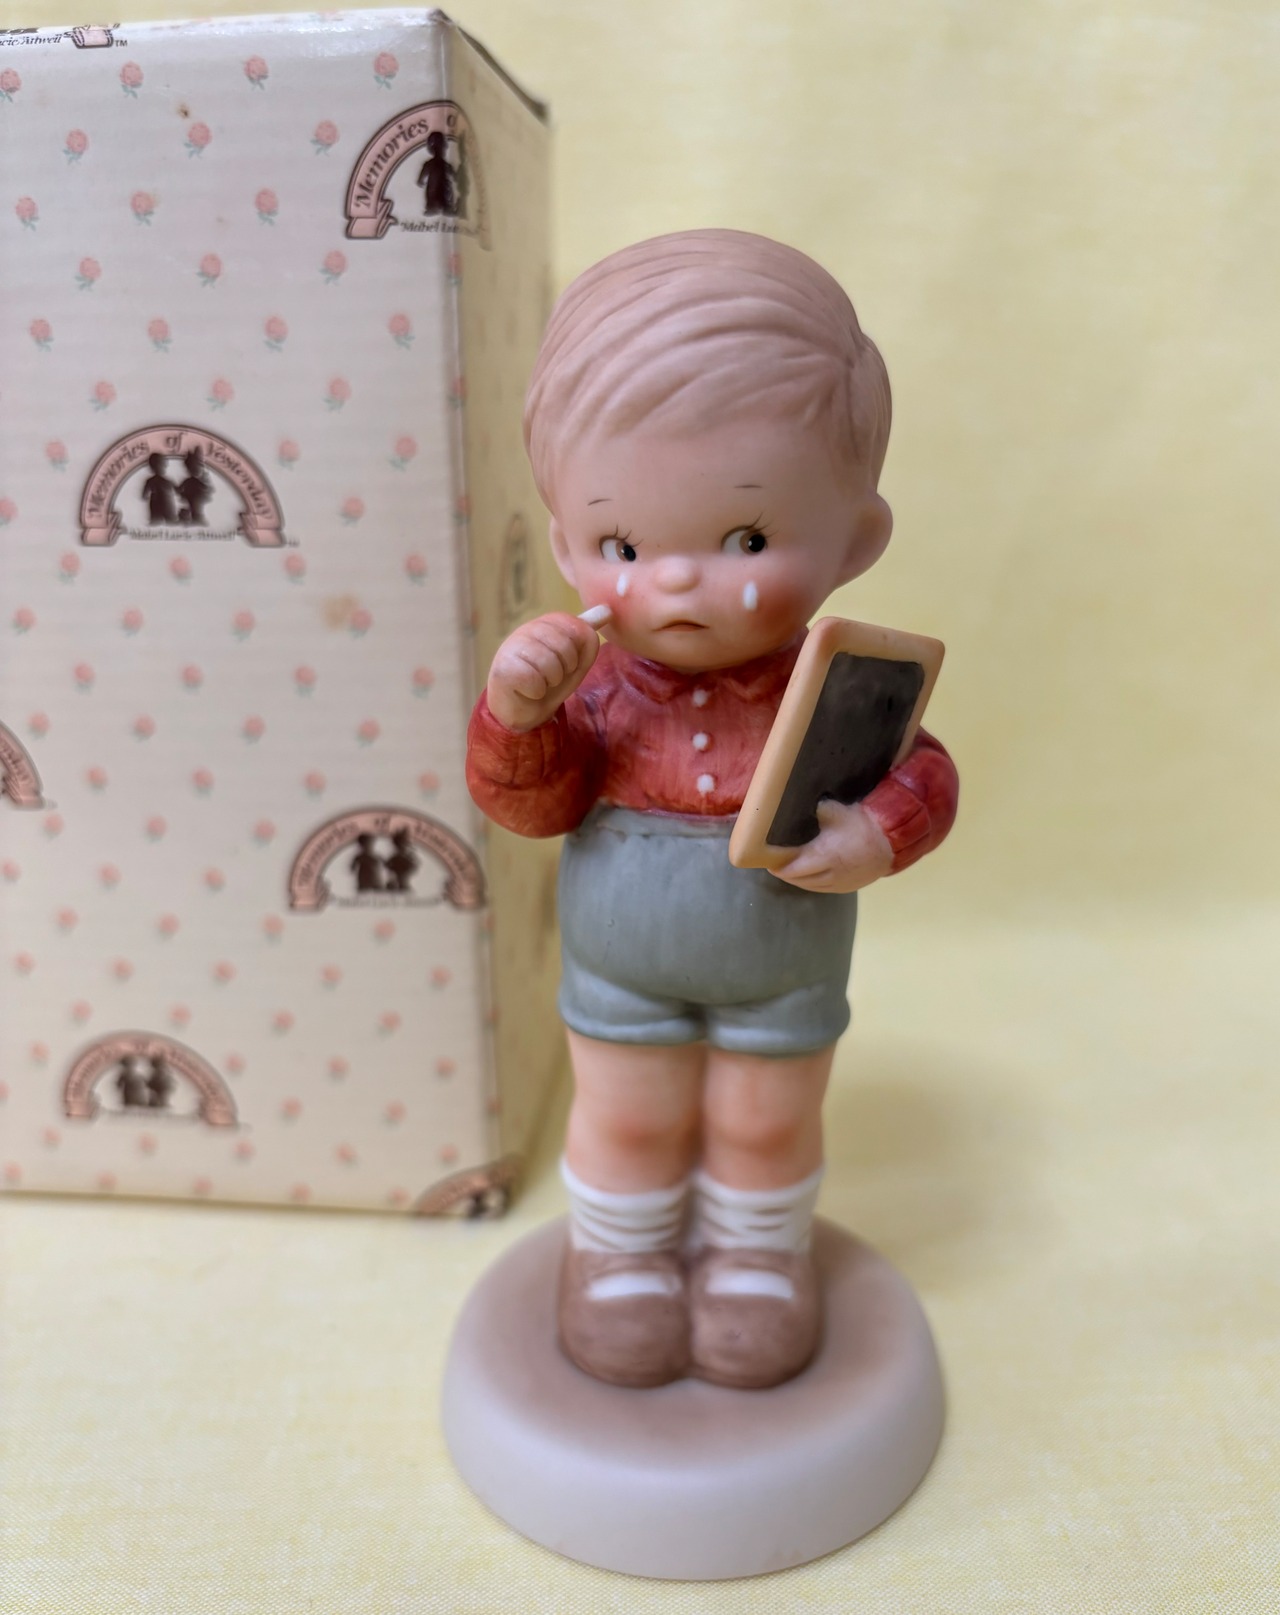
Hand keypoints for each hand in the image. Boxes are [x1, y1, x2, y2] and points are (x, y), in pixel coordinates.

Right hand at [486, 612, 601, 732]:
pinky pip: (534, 680)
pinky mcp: (502, 666)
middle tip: (552, 676)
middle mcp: (528, 628)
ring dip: (550, 682)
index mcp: (548, 623)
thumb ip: (588, 637)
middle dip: (565, 669)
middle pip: (566, 647)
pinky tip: (526, 690)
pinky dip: (535, 692)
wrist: (524, 709)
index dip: (578, 654)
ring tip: (540, 683)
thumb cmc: (550, 681)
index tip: (567, 664)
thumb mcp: (576, 660)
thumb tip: (608, 611)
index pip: (580, 629)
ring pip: (550, 664)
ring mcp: (512, 645)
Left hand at [770, 799, 892, 892]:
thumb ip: (812, 810)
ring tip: (789, 871)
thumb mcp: (834, 810)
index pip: (792, 869)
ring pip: (811, 887)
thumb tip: (791, 802)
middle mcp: (830, 874)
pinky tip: (809, 877)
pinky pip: (824, 889)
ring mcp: (840, 883)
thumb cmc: (859, 822)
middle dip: (786, 873)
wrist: (890, 840)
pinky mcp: (849, 887)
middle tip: (776, 865)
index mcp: (823, 856)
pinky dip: (813, 884)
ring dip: (798, 880)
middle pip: (799, 880)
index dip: (778, 867)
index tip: (768, 862)